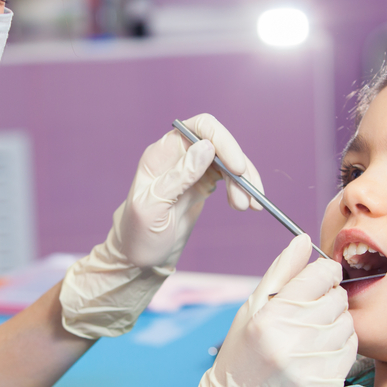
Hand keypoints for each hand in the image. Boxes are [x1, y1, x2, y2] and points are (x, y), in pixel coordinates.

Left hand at [60, 114, 262, 338]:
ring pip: (229, 162)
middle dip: (239, 167)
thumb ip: (179, 177)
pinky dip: (242, 189)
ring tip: (249, 207)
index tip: (238, 167)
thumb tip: (206, 147)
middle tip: (249, 197)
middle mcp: (179, 156)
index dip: (223, 140)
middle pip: (220, 144)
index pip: (199, 128)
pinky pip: (230, 178)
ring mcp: (193, 169)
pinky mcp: (203, 185)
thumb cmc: (137, 234)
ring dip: (244, 181)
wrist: (138, 258)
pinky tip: (245, 205)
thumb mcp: (154, 208)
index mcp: (162, 153)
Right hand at [136, 234, 357, 386]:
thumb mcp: (250, 311)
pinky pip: (350, 354)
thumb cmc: (240, 358)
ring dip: (336, 325)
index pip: (319, 276)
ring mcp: (308, 370)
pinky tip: (319, 355)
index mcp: (268, 318)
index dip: (324, 273)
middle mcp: (289, 343)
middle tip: (312, 312)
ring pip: (348, 326)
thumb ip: (280, 274)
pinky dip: (339, 349)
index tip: (321, 279)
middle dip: (330, 300)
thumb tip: (302, 240)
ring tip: (312, 336)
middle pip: (338, 300)